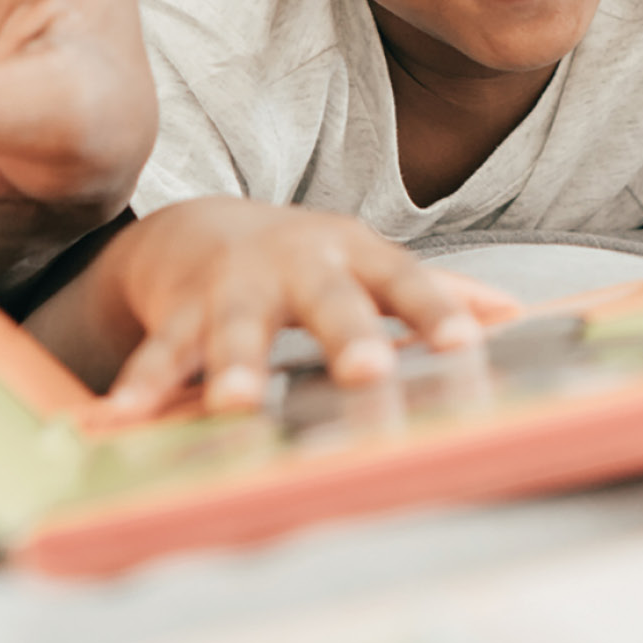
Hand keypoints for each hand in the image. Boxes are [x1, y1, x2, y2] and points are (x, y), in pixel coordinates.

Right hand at [31, 198, 522, 419]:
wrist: (200, 228)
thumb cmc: (308, 260)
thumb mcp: (369, 264)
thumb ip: (437, 290)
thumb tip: (514, 313)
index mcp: (354, 256)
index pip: (405, 280)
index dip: (437, 309)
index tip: (469, 342)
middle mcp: (297, 266)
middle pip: (326, 301)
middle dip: (347, 335)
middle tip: (369, 372)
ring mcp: (235, 287)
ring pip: (236, 326)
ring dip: (235, 365)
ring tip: (236, 405)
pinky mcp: (180, 312)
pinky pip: (163, 349)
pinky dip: (145, 380)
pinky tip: (128, 414)